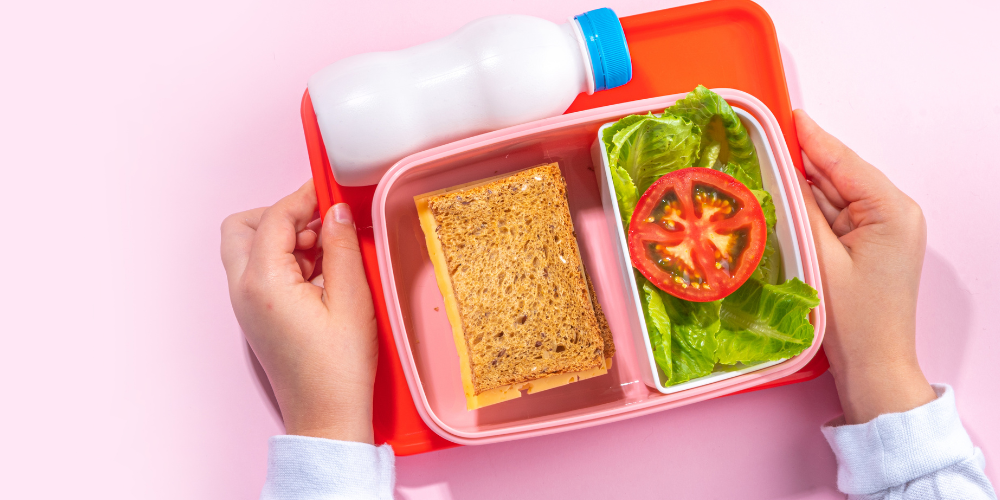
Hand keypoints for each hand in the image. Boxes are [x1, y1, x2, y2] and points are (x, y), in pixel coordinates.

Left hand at [220, 181, 377, 442]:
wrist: (326, 418)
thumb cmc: (339, 369)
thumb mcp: (352, 301)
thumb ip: (342, 248)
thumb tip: (336, 212)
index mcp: (263, 283)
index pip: (275, 218)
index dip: (304, 197)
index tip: (330, 191)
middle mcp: (244, 291)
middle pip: (242, 227)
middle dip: (281, 214)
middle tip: (321, 223)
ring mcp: (245, 305)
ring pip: (248, 248)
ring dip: (284, 237)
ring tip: (328, 252)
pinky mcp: (256, 316)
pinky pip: (259, 271)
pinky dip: (285, 260)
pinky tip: (322, 274)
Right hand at [795, 110, 935, 424]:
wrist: (875, 366)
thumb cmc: (854, 320)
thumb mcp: (822, 259)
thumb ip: (804, 210)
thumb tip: (785, 174)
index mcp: (892, 210)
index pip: (844, 162)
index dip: (814, 138)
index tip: (790, 115)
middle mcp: (895, 213)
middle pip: (840, 175)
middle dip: (804, 161)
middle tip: (764, 141)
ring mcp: (885, 229)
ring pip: (835, 195)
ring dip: (804, 187)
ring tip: (765, 169)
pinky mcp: (872, 244)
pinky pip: (837, 215)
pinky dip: (813, 209)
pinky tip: (784, 202)